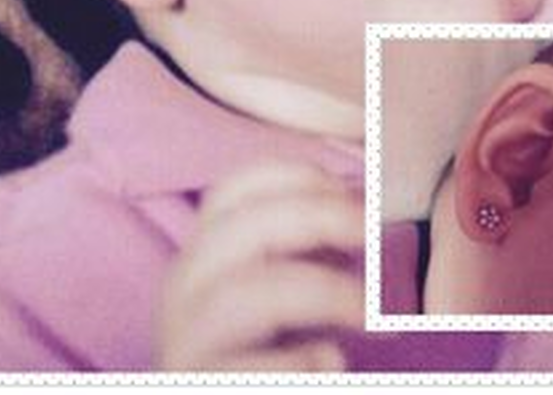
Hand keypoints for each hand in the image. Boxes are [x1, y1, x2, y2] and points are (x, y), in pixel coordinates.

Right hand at [155, 161, 364, 371]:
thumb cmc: (266, 351)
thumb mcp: (285, 287)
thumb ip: (309, 247)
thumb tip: (361, 207)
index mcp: (203, 255)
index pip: (233, 191)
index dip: (293, 178)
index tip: (349, 192)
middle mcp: (184, 290)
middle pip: (238, 228)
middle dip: (314, 217)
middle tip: (369, 232)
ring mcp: (183, 342)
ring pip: (240, 294)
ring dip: (318, 290)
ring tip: (367, 311)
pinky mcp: (196, 383)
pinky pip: (239, 373)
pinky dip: (293, 363)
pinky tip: (331, 361)